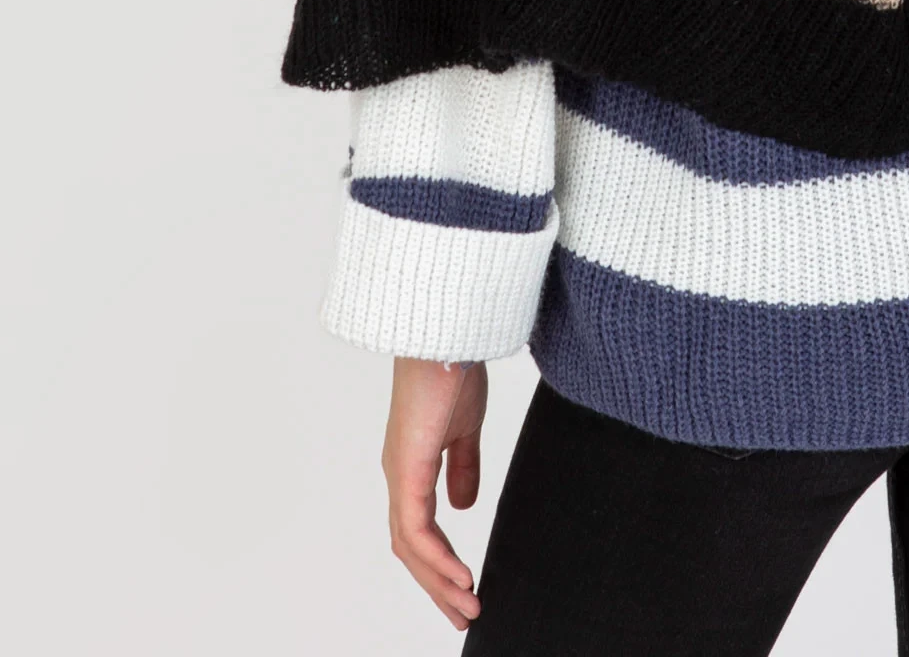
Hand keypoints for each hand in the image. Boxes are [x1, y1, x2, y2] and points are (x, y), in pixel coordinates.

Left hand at [382, 356, 487, 630]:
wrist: (446, 334)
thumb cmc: (453, 369)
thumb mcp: (465, 428)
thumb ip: (463, 466)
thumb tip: (462, 507)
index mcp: (411, 466)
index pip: (418, 530)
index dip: (439, 563)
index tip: (464, 589)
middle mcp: (399, 475)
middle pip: (410, 548)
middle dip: (436, 586)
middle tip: (463, 615)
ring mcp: (399, 474)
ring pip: (410, 547)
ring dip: (438, 581)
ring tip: (467, 605)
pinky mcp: (407, 470)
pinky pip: (418, 530)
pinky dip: (438, 559)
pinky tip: (461, 576)